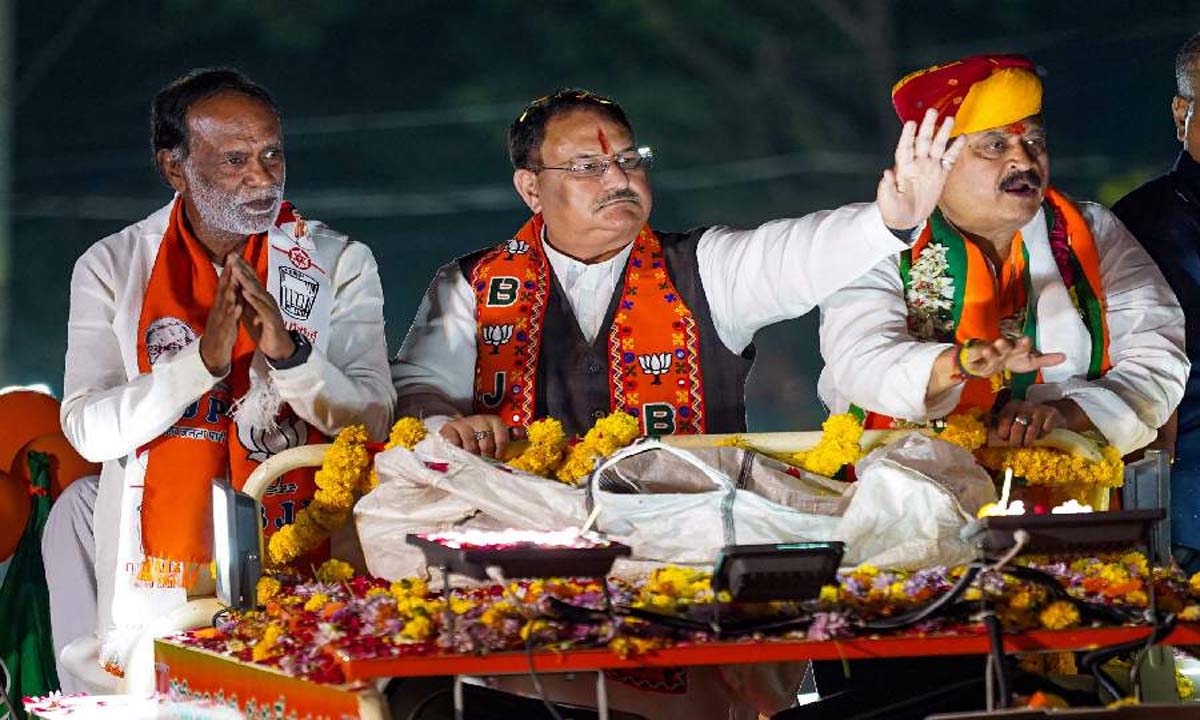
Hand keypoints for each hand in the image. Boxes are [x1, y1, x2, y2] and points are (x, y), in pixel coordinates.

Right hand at [199, 263, 241, 374]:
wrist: (213, 352)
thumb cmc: (222, 329)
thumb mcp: (226, 311)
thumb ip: (230, 298)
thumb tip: (234, 283)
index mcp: (221, 304)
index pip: (224, 284)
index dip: (229, 270)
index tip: (233, 255)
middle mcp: (219, 309)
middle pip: (223, 289)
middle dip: (228, 275)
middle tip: (233, 260)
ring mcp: (220, 319)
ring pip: (225, 304)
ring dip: (230, 292)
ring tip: (235, 280)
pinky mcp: (224, 331)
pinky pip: (229, 322)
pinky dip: (233, 314)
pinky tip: (238, 306)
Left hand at [229, 254, 294, 361]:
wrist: (278, 347)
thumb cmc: (264, 329)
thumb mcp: (251, 311)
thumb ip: (245, 299)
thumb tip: (236, 287)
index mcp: (260, 297)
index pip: (251, 278)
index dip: (242, 266)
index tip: (232, 254)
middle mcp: (267, 299)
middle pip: (254, 281)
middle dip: (243, 267)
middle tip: (233, 255)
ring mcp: (270, 309)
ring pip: (257, 292)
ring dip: (246, 280)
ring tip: (236, 270)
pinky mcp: (271, 320)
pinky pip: (261, 308)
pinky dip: (253, 300)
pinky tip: (245, 293)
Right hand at [439, 414, 524, 457]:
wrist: (456, 432)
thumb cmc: (480, 438)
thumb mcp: (496, 436)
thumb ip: (510, 437)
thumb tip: (523, 434)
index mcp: (494, 421)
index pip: (502, 438)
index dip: (500, 452)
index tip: (496, 459)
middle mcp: (480, 419)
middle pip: (487, 442)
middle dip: (485, 456)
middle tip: (482, 462)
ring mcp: (464, 423)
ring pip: (471, 445)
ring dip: (471, 456)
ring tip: (471, 460)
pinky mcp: (449, 428)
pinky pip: (455, 443)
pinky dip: (457, 451)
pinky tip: (458, 454)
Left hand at [877, 108, 965, 230]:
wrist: (907, 220)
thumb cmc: (894, 210)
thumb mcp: (887, 200)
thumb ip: (887, 187)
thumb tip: (887, 172)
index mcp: (903, 168)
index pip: (905, 148)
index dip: (907, 136)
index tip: (911, 123)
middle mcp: (917, 164)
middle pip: (923, 141)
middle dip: (927, 126)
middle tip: (932, 111)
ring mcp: (929, 168)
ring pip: (937, 146)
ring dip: (943, 133)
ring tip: (949, 119)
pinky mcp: (940, 175)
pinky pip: (949, 159)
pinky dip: (955, 149)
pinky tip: (962, 138)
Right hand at [960, 337, 1064, 377]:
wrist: (989, 362)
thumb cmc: (1012, 360)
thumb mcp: (1029, 362)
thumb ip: (1045, 360)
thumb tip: (1065, 357)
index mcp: (1017, 349)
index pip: (1021, 346)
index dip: (1023, 343)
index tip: (1027, 339)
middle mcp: (1004, 349)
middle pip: (1004, 346)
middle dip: (1004, 345)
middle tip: (1001, 342)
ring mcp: (990, 353)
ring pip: (990, 353)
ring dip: (990, 352)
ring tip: (988, 351)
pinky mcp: (978, 359)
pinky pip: (977, 361)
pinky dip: (977, 361)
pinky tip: (977, 362)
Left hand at [989, 399, 1065, 446]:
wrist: (1051, 412)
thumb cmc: (1026, 418)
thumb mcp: (1010, 416)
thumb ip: (995, 421)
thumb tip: (981, 426)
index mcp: (1011, 406)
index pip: (1003, 419)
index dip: (1003, 432)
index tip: (1005, 438)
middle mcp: (1024, 405)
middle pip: (1017, 428)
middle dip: (1015, 441)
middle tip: (1016, 444)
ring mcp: (1039, 409)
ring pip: (1031, 431)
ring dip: (1028, 441)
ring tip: (1026, 443)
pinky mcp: (1051, 414)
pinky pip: (1045, 430)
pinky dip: (1042, 436)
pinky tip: (1040, 435)